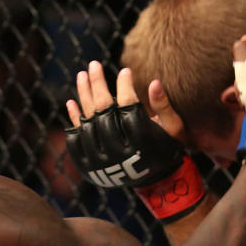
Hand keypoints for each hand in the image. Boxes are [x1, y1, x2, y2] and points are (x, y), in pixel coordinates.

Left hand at [65, 62, 205, 220]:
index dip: (125, 86)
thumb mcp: (174, 128)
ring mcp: (101, 159)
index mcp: (141, 142)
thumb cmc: (166, 147)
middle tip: (94, 65)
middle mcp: (119, 152)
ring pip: (87, 121)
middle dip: (98, 84)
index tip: (125, 71)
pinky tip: (71, 101)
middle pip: (103, 110)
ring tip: (82, 75)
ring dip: (83, 95)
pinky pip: (76, 139)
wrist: (154, 180)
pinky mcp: (89, 164)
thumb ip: (164, 106)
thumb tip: (155, 82)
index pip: (128, 106)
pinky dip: (74, 119)